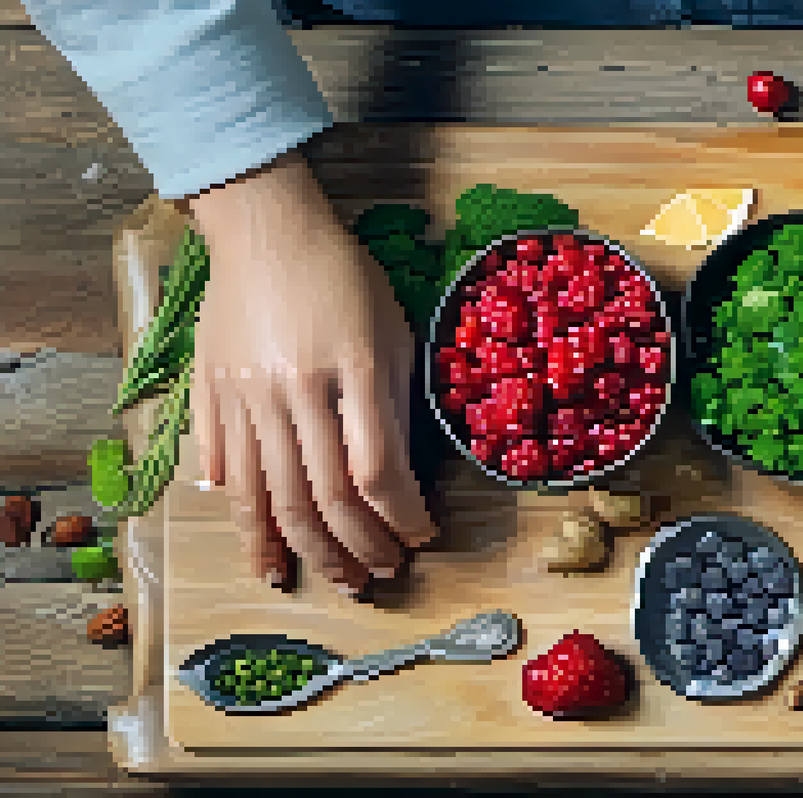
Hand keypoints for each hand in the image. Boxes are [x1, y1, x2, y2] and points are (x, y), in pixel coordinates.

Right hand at [188, 152, 437, 592]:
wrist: (266, 230)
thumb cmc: (343, 277)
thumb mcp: (393, 332)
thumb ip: (396, 405)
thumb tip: (399, 482)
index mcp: (356, 369)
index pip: (379, 471)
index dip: (401, 518)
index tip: (419, 537)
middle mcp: (298, 389)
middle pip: (324, 497)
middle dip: (353, 549)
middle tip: (374, 578)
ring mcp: (247, 395)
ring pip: (270, 497)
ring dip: (298, 550)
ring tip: (317, 580)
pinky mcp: (211, 395)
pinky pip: (225, 470)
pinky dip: (243, 518)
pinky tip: (262, 547)